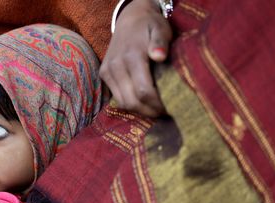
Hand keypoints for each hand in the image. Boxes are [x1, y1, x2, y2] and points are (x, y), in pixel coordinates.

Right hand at [99, 0, 171, 116]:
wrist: (129, 18)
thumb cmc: (150, 26)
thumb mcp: (160, 29)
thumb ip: (160, 43)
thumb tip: (159, 56)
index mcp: (131, 56)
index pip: (144, 91)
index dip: (157, 104)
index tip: (171, 108)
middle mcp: (116, 66)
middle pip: (132, 101)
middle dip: (150, 111)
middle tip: (165, 113)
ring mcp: (107, 71)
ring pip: (123, 103)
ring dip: (140, 110)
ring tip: (155, 109)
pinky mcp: (103, 74)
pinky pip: (117, 97)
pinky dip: (130, 103)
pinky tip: (143, 102)